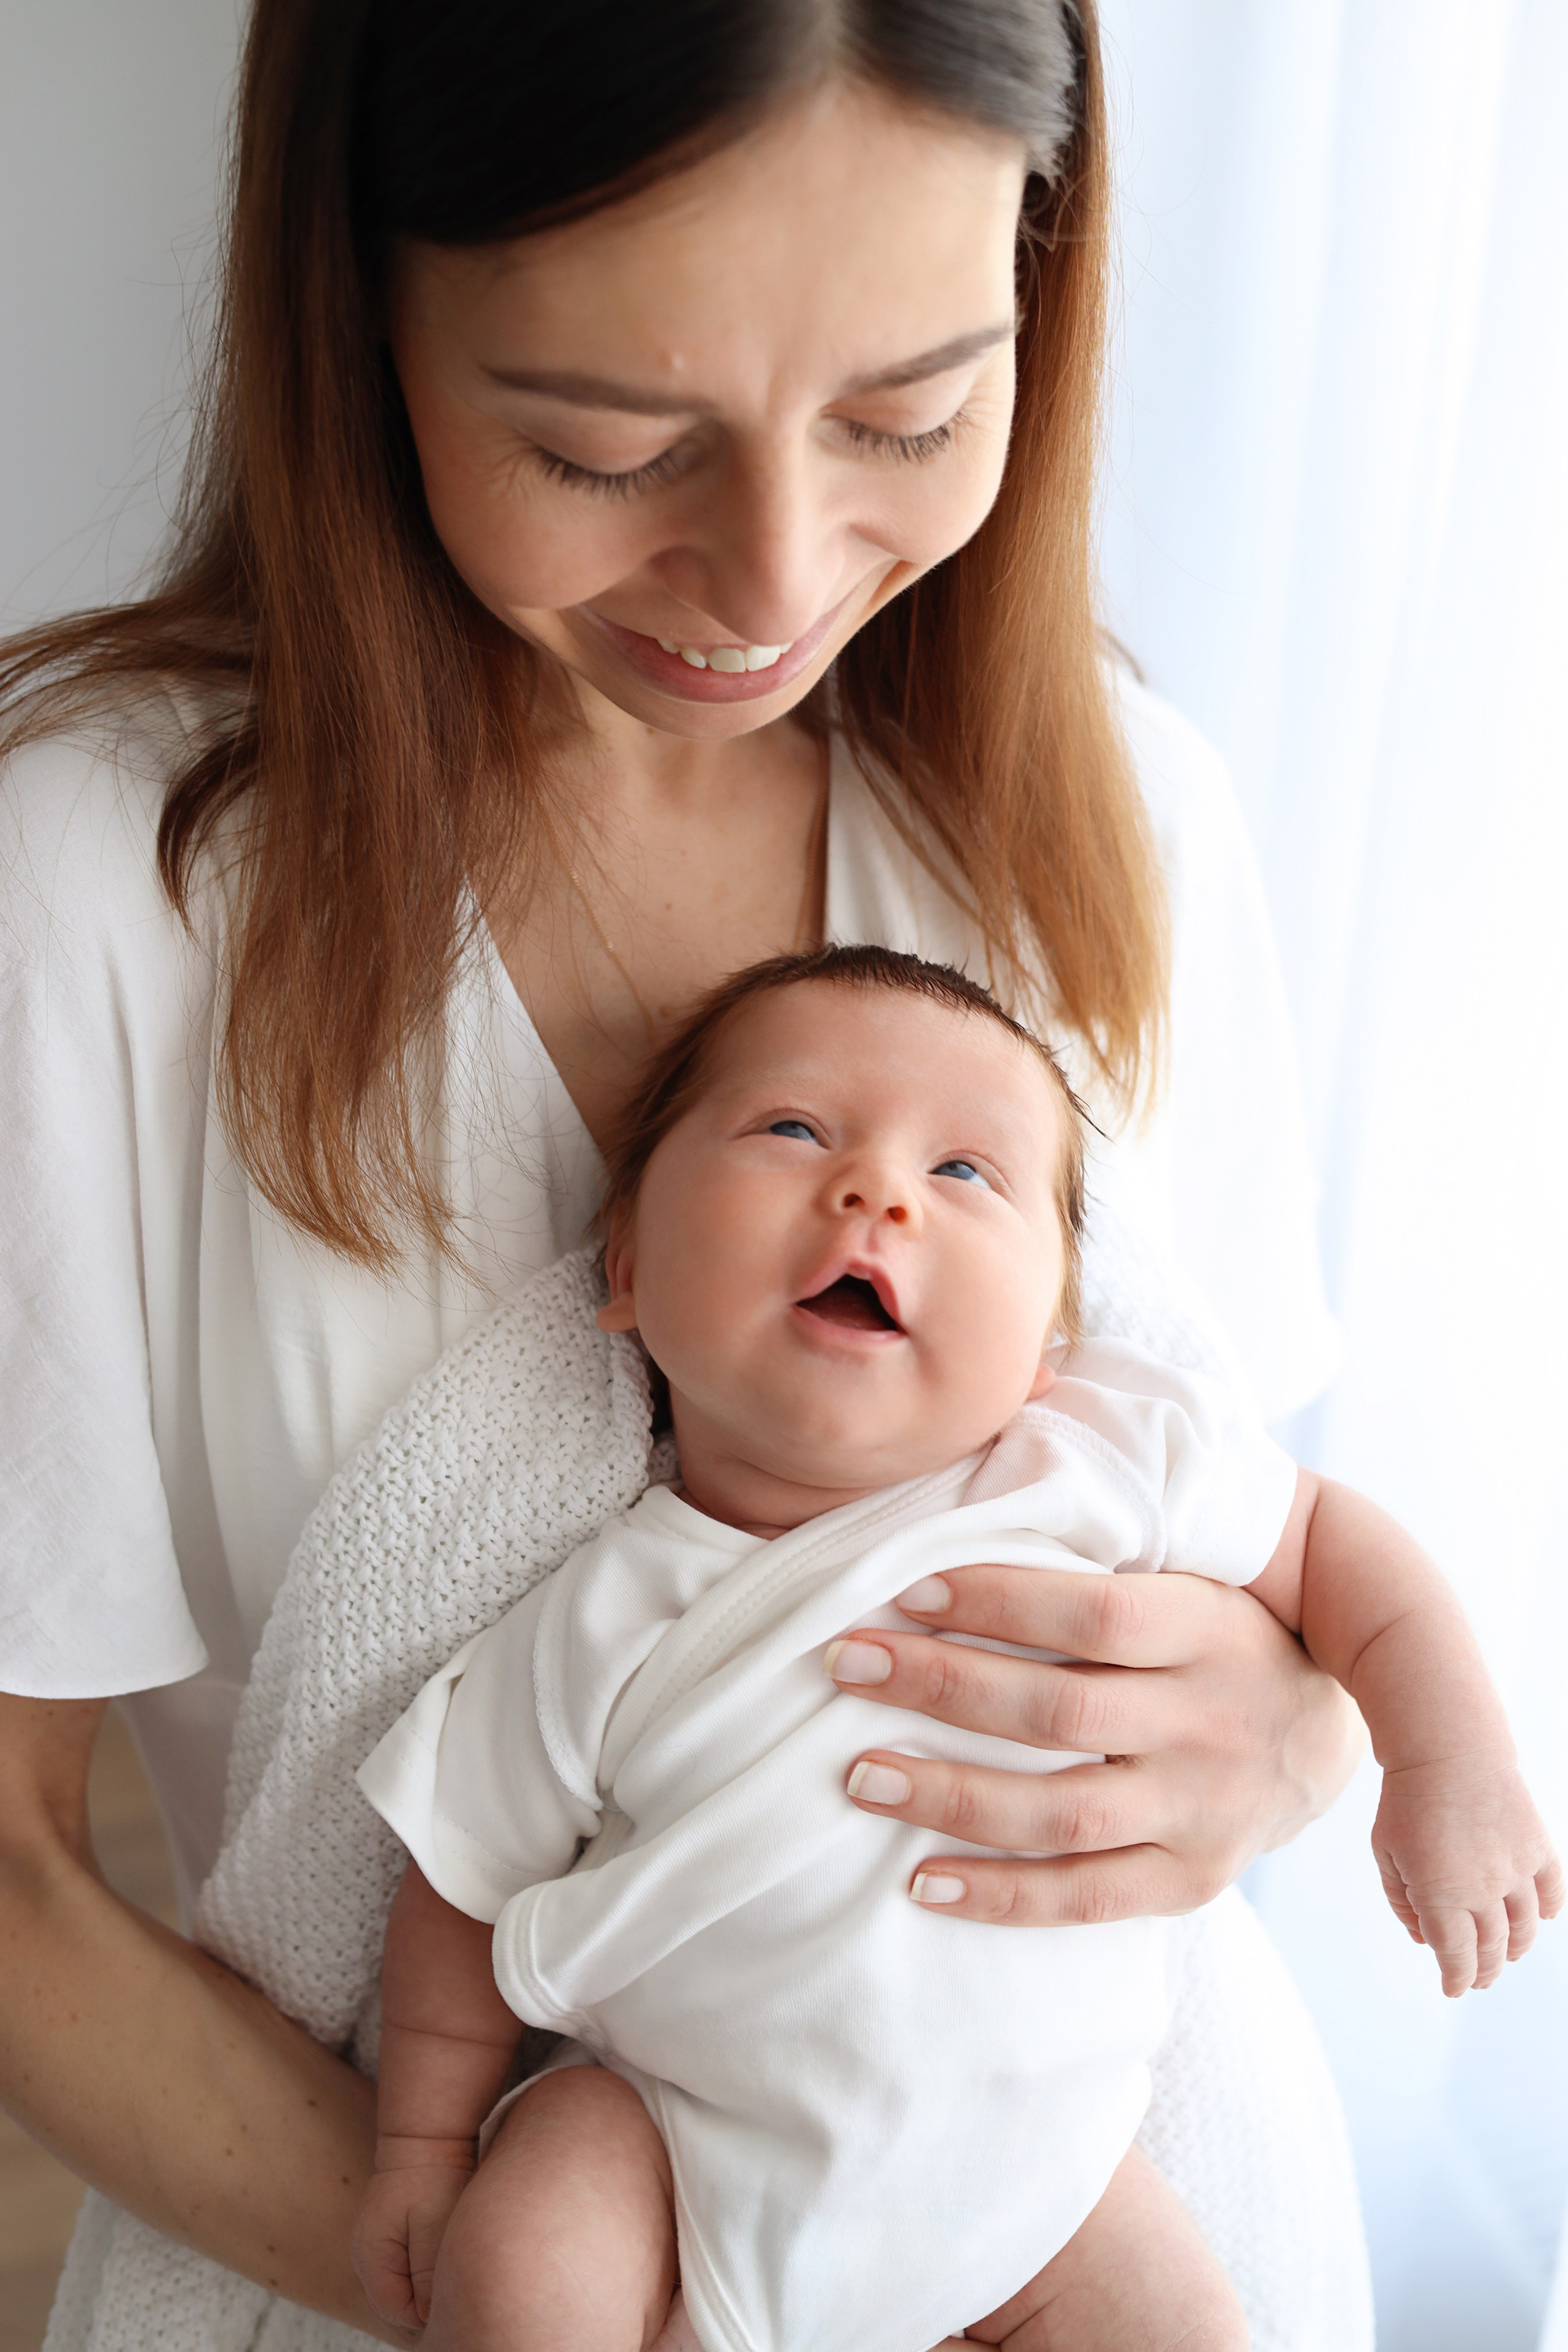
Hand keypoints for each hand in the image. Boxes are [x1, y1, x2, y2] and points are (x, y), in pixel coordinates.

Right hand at [353, 2140, 473, 2332]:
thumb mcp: (433, 2224)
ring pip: (401, 2294)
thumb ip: (427, 2273)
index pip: (395, 2310)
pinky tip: (446, 2270)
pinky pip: (406, 2277)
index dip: (427, 2316)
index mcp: (371, 2256)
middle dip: (425, 2309)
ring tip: (453, 2280)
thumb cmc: (434, 2176)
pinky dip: (424, 2279)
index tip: (456, 2303)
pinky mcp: (392, 2243)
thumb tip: (427, 2318)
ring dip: (425, 2295)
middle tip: (457, 2296)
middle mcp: (368, 2259)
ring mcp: (378, 2252)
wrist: (427, 2137)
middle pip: (395, 2307)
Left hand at [831, 1565, 1365, 1923]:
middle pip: (1059, 1710)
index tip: (905, 1590)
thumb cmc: (1217, 1634)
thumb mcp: (1189, 1574)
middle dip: (941, 1686)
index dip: (997, 1599)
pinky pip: (1084, 1898)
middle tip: (847, 1664)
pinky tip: (918, 1881)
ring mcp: (1205, 1811)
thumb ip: (1100, 1547)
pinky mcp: (1192, 1881)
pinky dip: (999, 1897)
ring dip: (949, 1797)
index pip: (1094, 1611)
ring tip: (859, 1776)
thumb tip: (982, 1466)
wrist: (1327, 1739)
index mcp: (1209, 1628)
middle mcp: (1212, 1721)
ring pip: (1061, 1812)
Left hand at [1371, 1751, 1563, 1994]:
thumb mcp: (1386, 1851)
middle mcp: (1483, 1890)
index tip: (1454, 1988)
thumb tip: (1423, 1938)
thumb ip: (1403, 1900)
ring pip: (1524, 1929)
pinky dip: (1548, 1911)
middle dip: (1483, 1970)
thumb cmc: (1407, 1802)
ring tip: (1505, 1955)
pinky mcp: (1538, 1848)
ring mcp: (1515, 1870)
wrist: (1447, 1750)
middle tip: (1478, 1979)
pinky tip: (1540, 1918)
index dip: (1456, 1978)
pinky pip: (1551, 1893)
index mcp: (1440, 1894)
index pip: (1456, 1956)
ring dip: (1515, 1948)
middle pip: (1491, 1949)